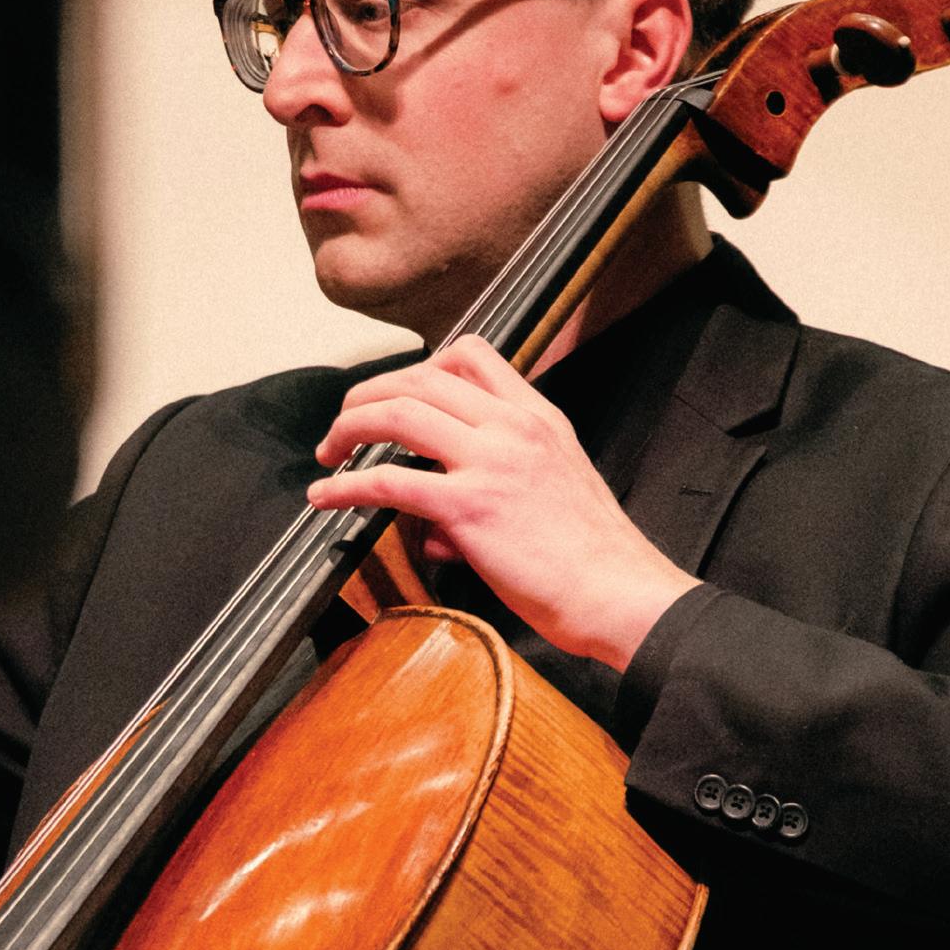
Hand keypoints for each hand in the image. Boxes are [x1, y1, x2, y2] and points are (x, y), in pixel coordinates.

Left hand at [308, 336, 699, 671]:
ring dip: (350, 427)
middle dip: (369, 394)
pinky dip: (346, 486)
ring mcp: (491, 463)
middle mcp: (513, 427)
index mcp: (538, 418)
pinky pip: (388, 482)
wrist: (622, 593)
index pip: (472, 356)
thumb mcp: (555, 492)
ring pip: (398, 412)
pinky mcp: (470, 507)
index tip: (396, 395)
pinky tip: (327, 498)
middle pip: (420, 377)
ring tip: (330, 451)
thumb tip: (434, 528)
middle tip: (346, 423)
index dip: (420, 368)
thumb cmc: (595, 558)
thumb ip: (495, 490)